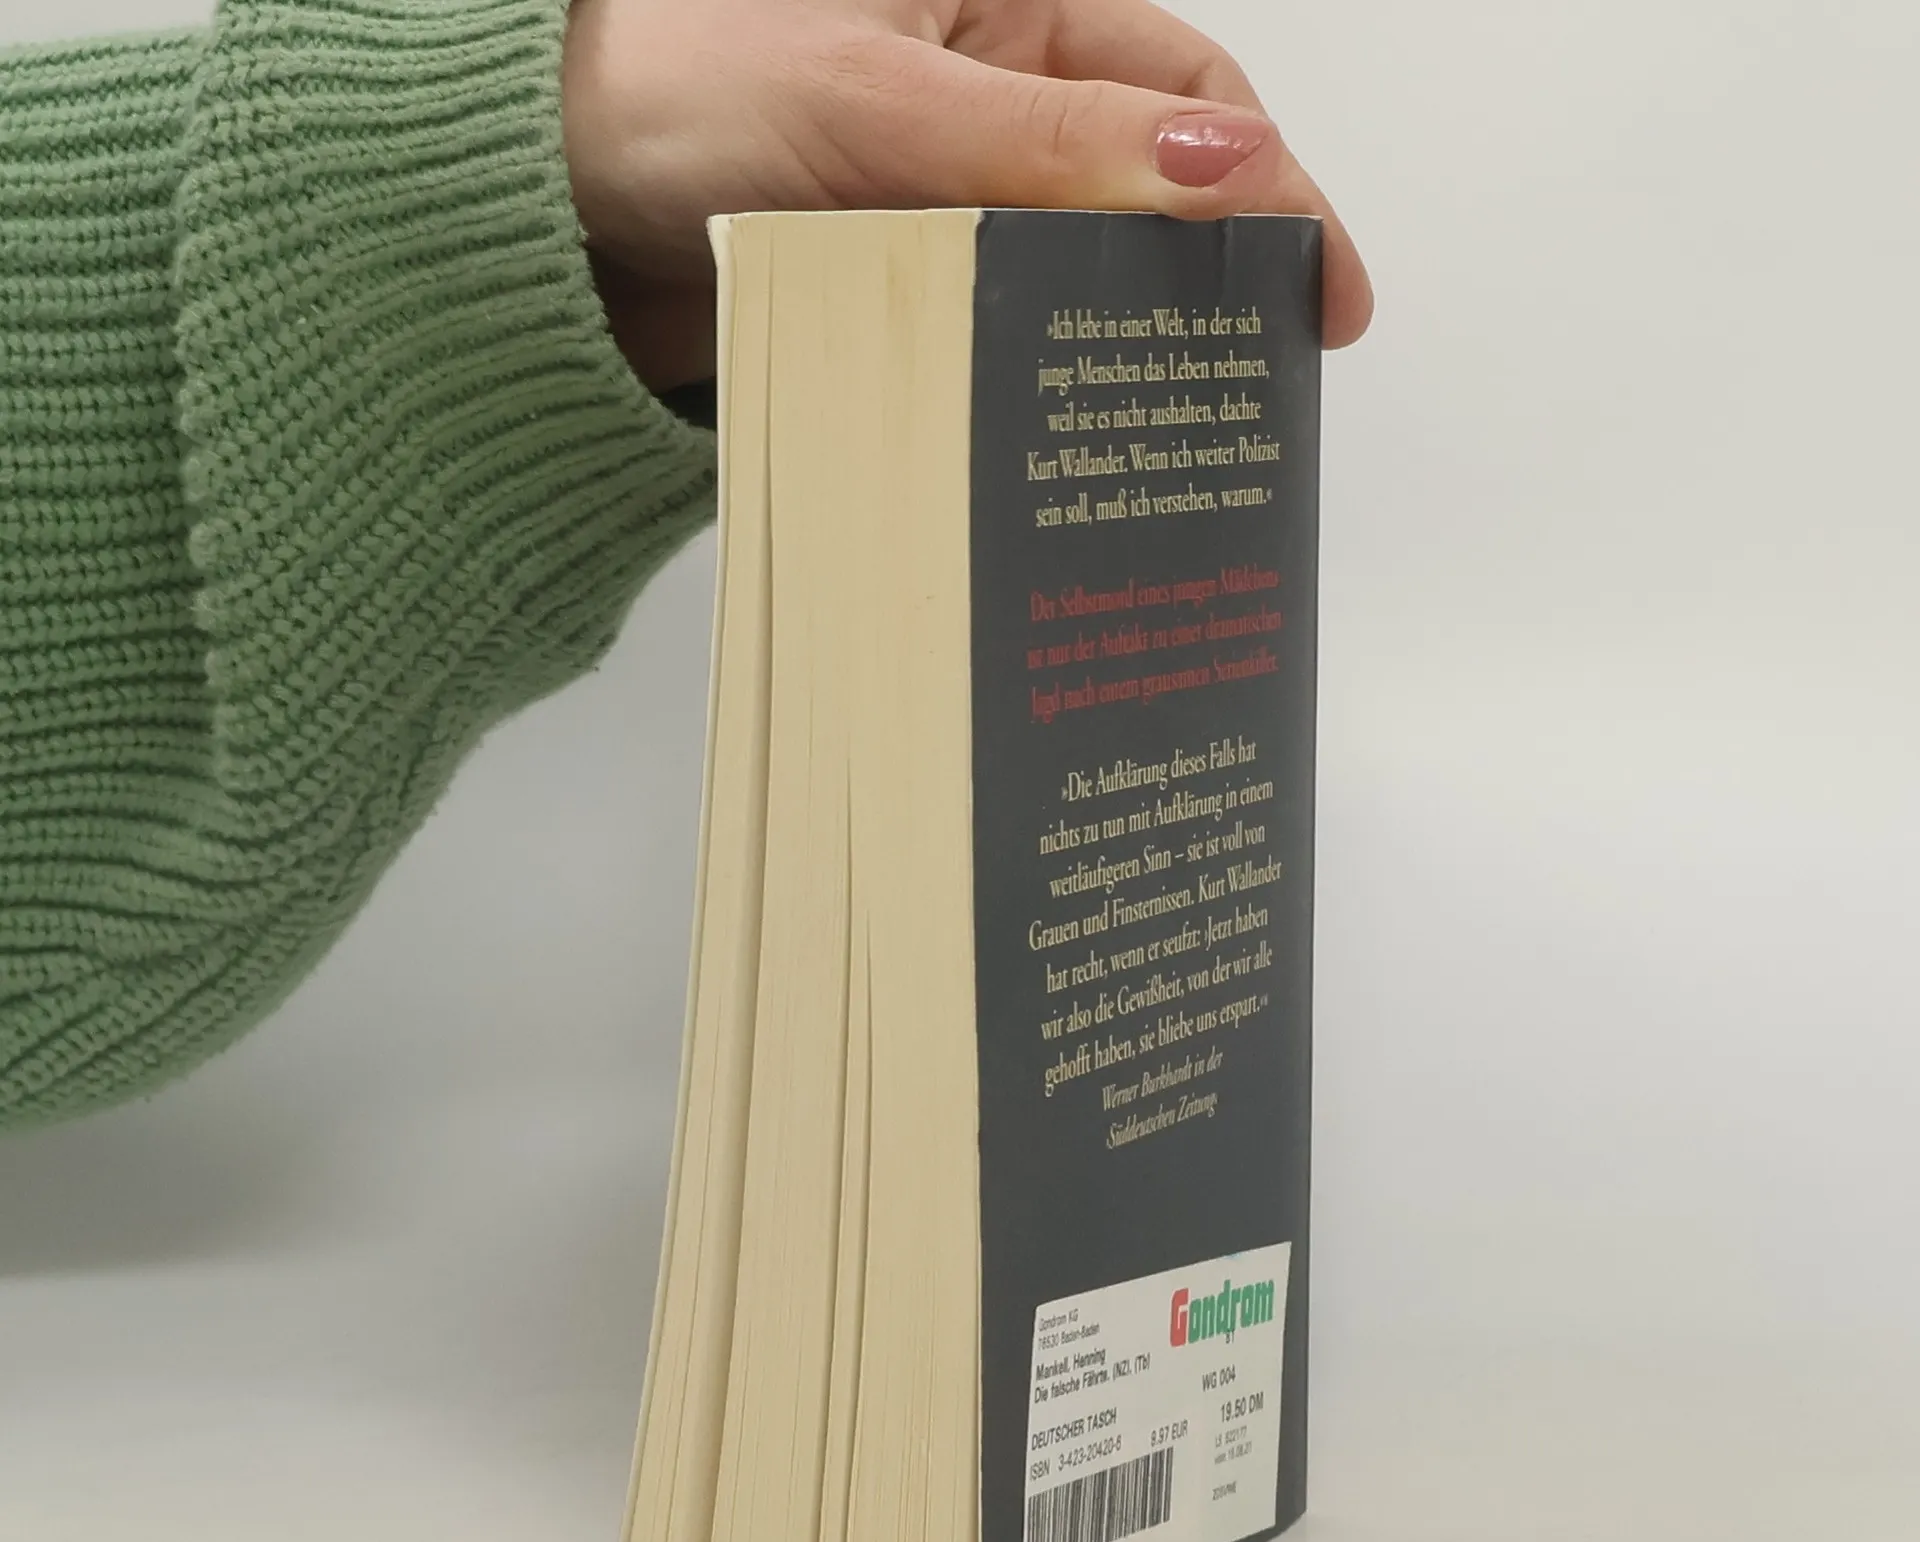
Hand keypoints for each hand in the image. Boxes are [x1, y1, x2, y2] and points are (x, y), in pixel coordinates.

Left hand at [563, 0, 1372, 393]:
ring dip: (1105, 354)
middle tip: (1250, 396)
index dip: (1266, 187)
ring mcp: (932, 210)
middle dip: (1199, 285)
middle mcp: (979, 106)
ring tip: (1157, 443)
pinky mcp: (884, 297)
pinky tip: (1044, 446)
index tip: (1318, 295)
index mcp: (1000, 7)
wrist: (513, 207)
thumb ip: (1044, 145)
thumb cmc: (659, 88)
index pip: (1178, 94)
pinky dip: (1015, 394)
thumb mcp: (870, 99)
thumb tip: (1226, 179)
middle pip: (1138, 199)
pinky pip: (980, 346)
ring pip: (1063, 287)